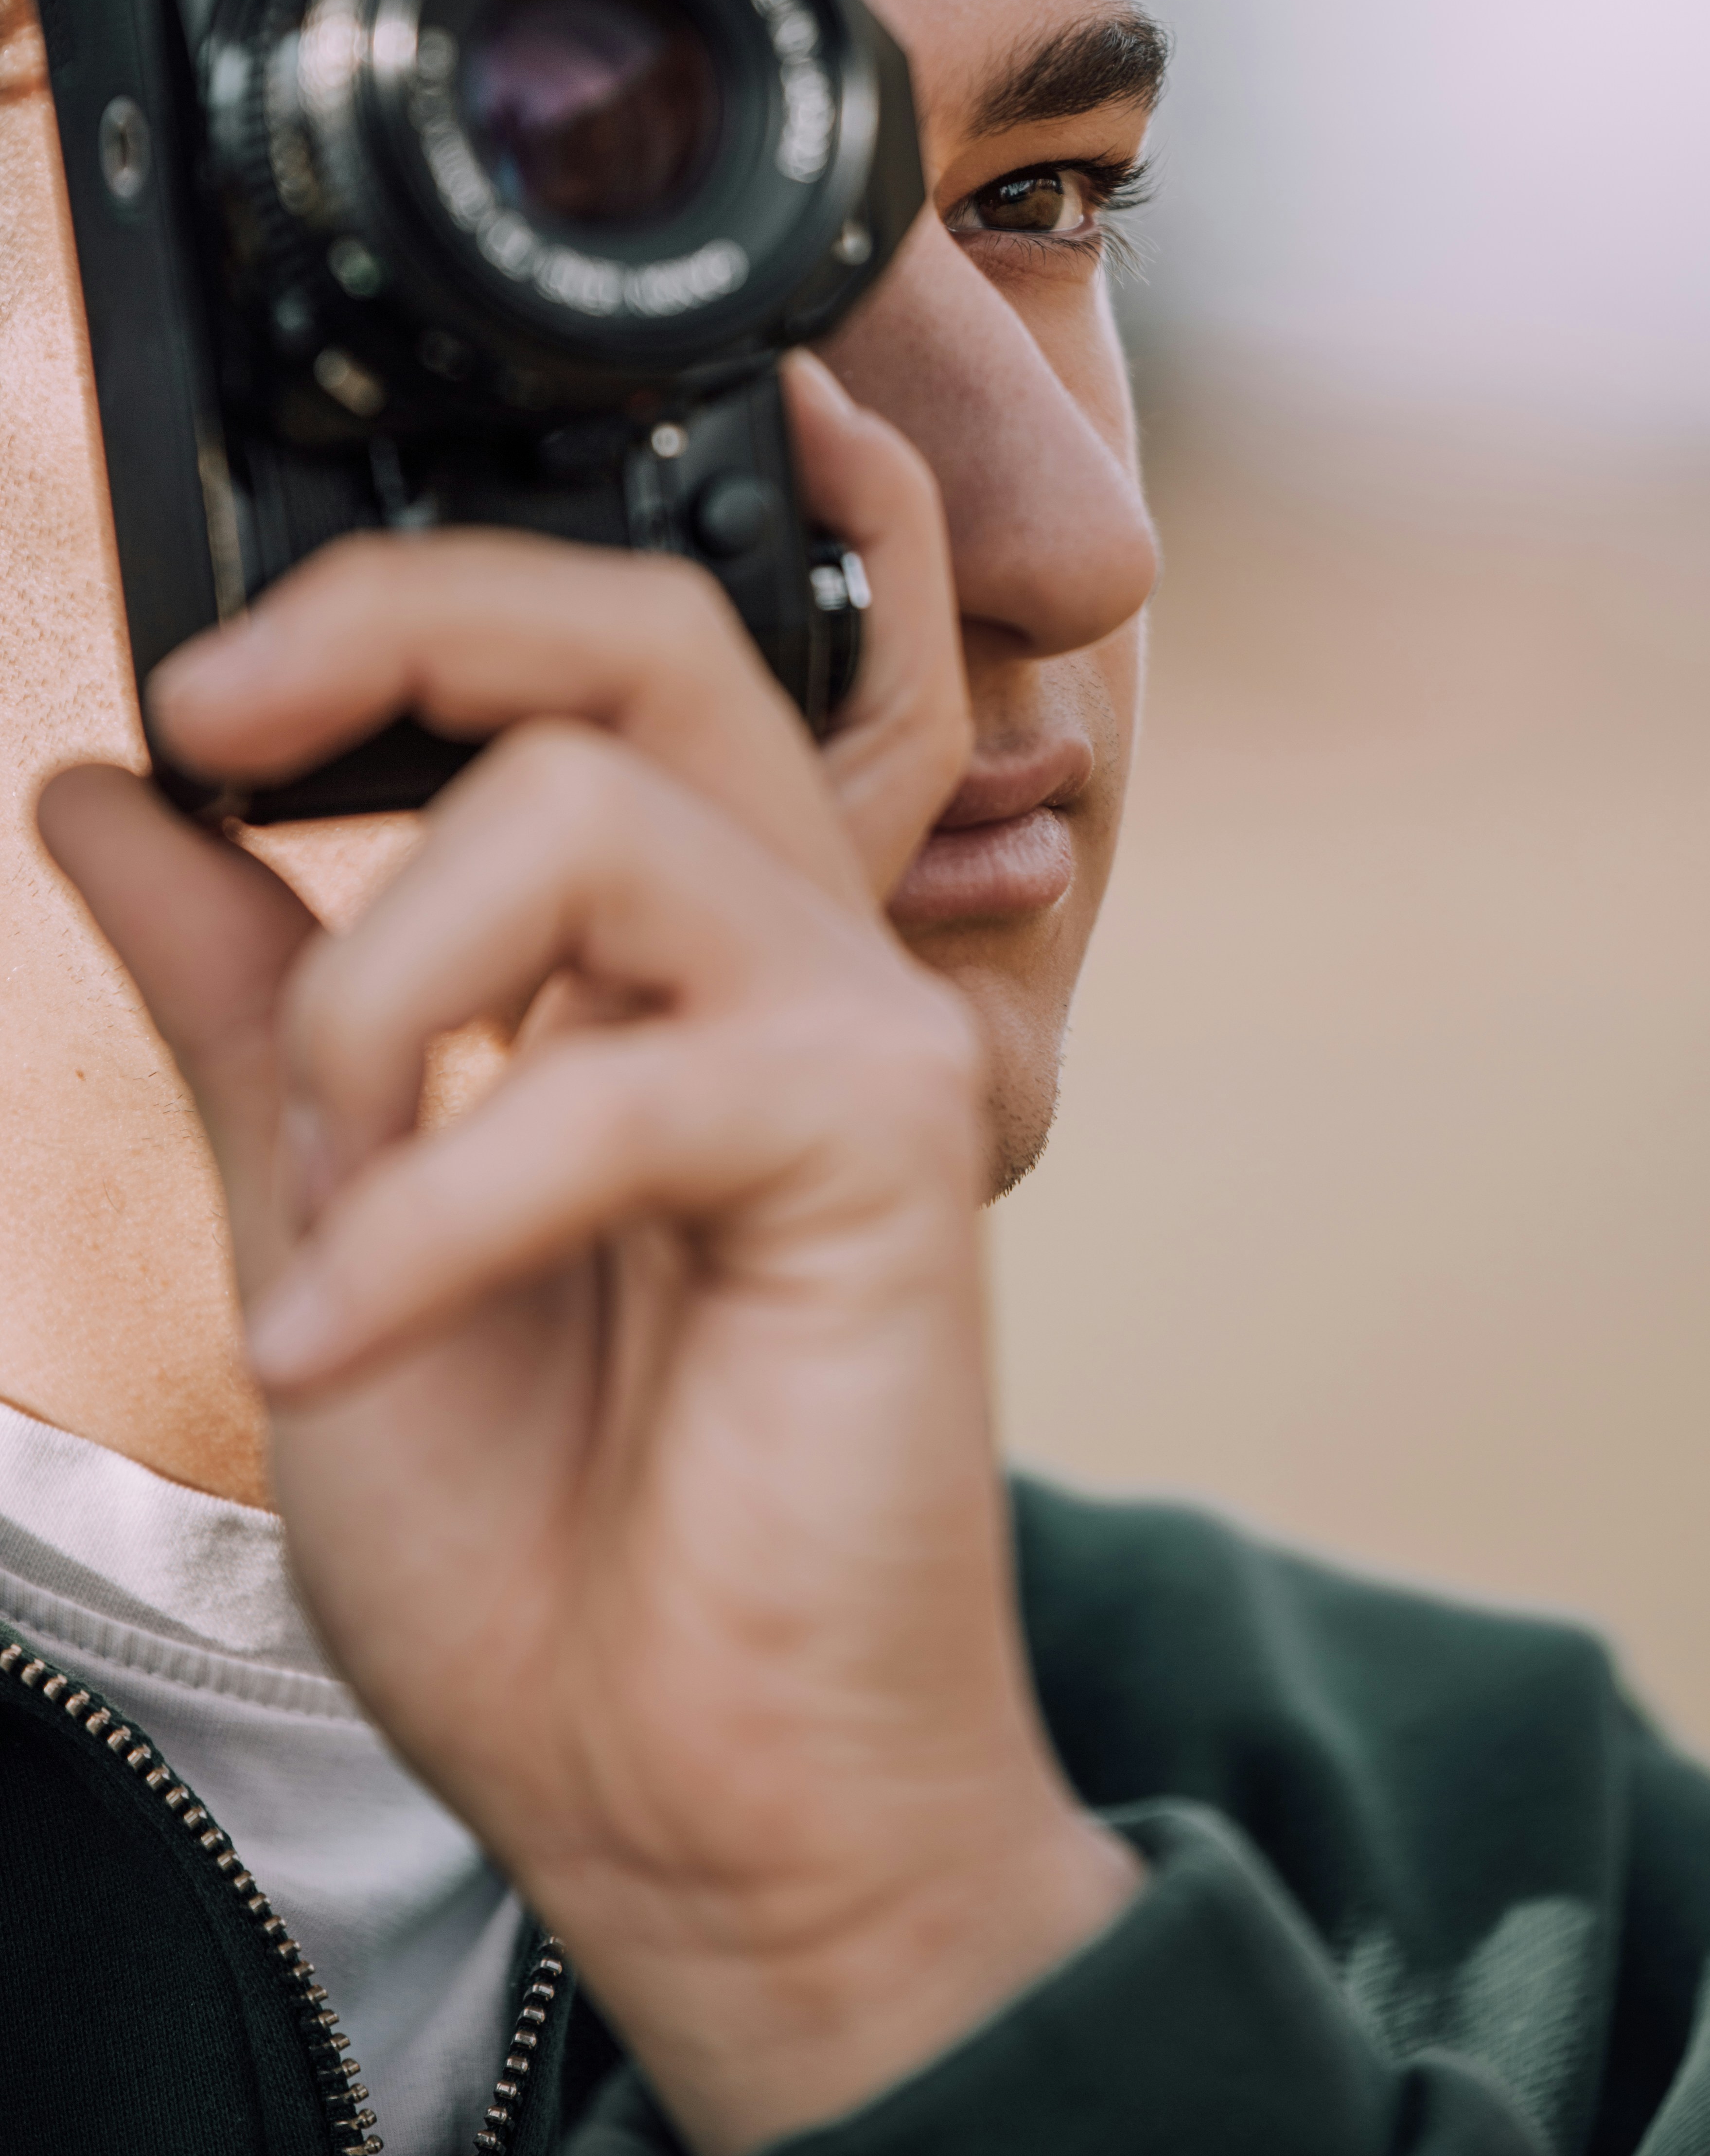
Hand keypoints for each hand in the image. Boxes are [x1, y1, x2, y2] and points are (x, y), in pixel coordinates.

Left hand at [39, 358, 1139, 2155]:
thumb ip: (247, 996)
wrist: (691, 1804)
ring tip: (333, 1206)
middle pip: (641, 634)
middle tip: (226, 716)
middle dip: (412, 626)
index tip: (197, 697)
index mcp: (659, 962)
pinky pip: (622, 1078)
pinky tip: (346, 1341)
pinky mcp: (893, 1141)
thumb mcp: (324, 1215)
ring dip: (380, 996)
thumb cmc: (548, 1553)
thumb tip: (109, 793)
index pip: (581, 664)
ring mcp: (856, 1031)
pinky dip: (436, 1208)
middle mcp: (778, 954)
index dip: (396, 614)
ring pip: (594, 811)